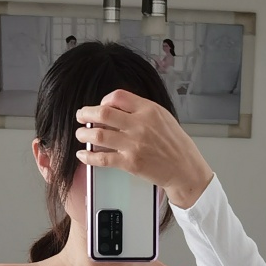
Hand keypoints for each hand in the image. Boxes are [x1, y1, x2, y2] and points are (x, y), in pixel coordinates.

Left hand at [77, 90, 212, 208]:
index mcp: (149, 110)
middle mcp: (140, 125)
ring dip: (84, 134)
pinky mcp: (130, 163)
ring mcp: (134, 144)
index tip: (101, 106)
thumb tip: (117, 108)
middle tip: (81, 116)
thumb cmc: (176, 145)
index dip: (105, 100)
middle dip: (86, 114)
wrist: (185, 169)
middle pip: (103, 113)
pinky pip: (102, 159)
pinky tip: (83, 155)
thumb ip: (142, 111)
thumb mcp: (164, 118)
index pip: (118, 96)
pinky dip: (88, 157)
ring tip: (81, 135)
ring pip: (98, 135)